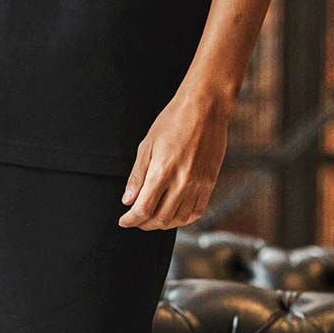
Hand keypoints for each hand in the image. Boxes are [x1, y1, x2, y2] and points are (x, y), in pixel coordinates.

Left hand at [118, 87, 230, 229]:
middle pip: (160, 218)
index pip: (143, 209)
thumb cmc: (173, 121)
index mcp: (162, 171)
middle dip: (144, 224)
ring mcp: (198, 184)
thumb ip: (137, 176)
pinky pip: (196, 211)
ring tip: (152, 219)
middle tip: (135, 220)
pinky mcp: (210, 183)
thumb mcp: (147, 145)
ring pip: (179, 219)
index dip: (131, 219)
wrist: (205, 108)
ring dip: (162, 224)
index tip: (124, 221)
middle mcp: (182, 181)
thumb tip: (127, 201)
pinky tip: (173, 215)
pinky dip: (183, 219)